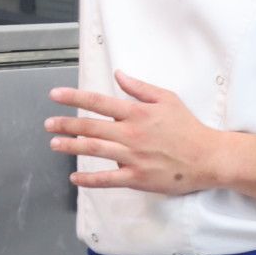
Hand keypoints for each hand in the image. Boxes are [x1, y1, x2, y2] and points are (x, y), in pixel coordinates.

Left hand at [45, 70, 226, 194]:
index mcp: (136, 112)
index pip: (98, 102)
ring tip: (54, 144)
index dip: (74, 97)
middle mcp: (130, 133)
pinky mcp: (137, 177)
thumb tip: (118, 75)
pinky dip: (89, 180)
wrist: (208, 157)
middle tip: (47, 124)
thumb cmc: (187, 127)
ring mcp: (132, 157)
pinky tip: (74, 178)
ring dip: (71, 147)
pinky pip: (108, 179)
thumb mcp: (166, 99)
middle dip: (65, 124)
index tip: (54, 95)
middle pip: (90, 126)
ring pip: (95, 150)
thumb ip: (140, 88)